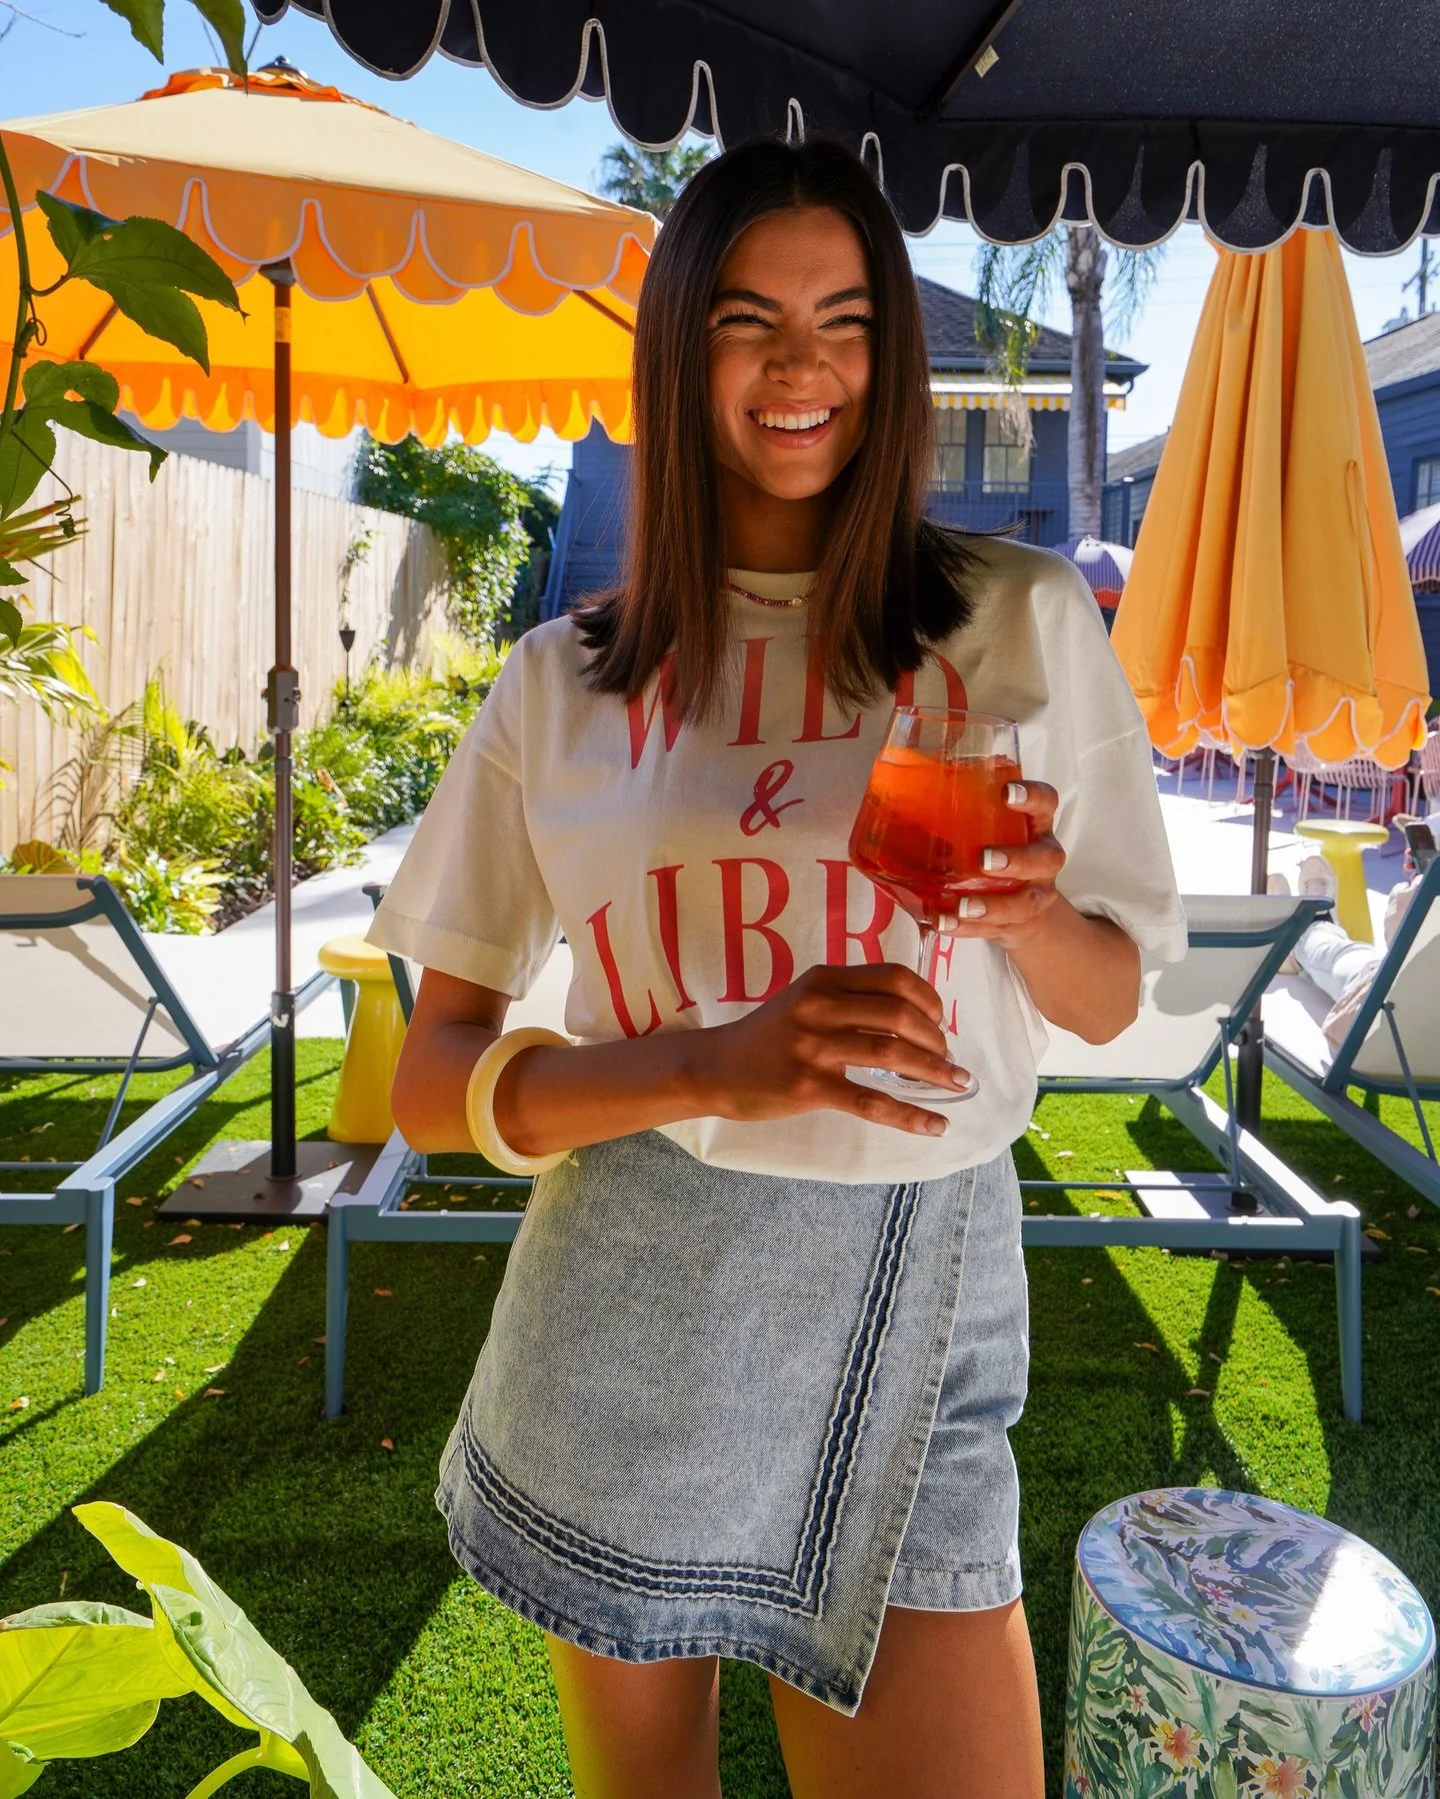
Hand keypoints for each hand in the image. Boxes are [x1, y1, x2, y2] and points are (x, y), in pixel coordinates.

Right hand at [696, 963, 972, 1135]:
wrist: (714, 1067)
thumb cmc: (766, 1035)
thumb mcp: (803, 999)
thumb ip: (847, 997)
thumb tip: (911, 1016)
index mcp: (824, 980)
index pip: (894, 977)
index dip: (929, 999)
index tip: (939, 1022)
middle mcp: (819, 1007)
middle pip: (899, 1014)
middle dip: (936, 1039)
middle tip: (948, 1059)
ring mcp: (813, 1047)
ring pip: (891, 1055)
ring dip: (934, 1072)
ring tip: (956, 1084)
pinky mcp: (808, 1086)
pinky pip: (871, 1101)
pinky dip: (910, 1115)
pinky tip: (934, 1125)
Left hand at [937, 779, 1065, 951]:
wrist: (1023, 909)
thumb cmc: (998, 853)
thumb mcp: (990, 830)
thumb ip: (962, 816)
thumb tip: (898, 798)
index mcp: (1036, 826)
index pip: (1046, 802)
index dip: (1032, 796)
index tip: (1007, 792)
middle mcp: (1043, 860)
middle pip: (1046, 858)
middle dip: (1017, 860)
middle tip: (985, 860)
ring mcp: (1035, 894)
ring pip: (1025, 902)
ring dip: (992, 906)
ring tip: (963, 907)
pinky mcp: (1019, 924)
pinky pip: (996, 929)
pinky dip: (968, 928)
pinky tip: (945, 923)